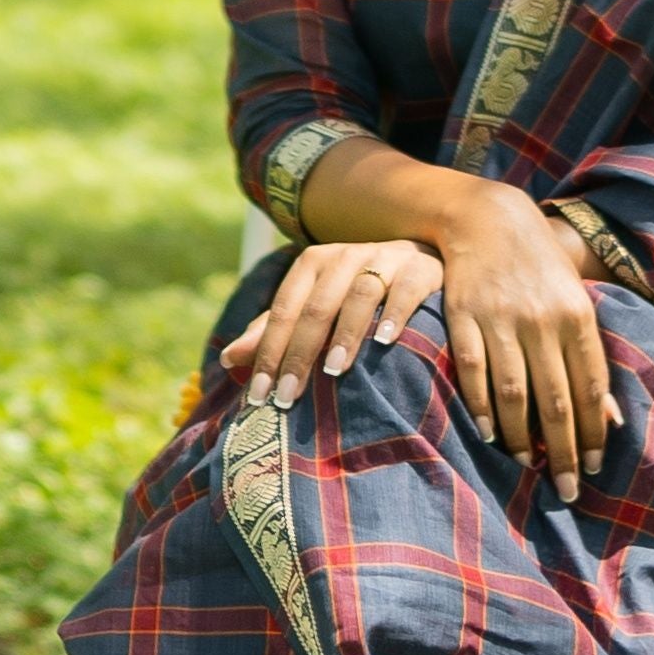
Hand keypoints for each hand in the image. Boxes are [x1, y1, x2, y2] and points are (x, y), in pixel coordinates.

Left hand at [222, 236, 443, 403]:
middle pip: (316, 307)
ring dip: (345, 333)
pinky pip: (406, 288)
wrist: (425, 260)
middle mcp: (345, 256)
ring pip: (359, 294)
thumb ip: (277, 330)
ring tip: (334, 371)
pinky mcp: (421, 267)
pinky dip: (394, 313)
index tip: (258, 395)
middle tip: (288, 398)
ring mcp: (385, 258)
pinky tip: (385, 340)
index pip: (284, 309)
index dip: (268, 351)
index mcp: (314, 263)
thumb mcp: (317, 306)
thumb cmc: (359, 293)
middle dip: (299, 354)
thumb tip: (227, 358)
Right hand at [434, 184, 613, 506]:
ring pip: (513, 392)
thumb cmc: (542, 270)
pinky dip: (480, 406)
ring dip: (520, 436)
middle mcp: (543, 320)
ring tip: (526, 467)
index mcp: (578, 317)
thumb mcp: (575, 304)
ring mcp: (502, 318)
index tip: (594, 470)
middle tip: (567, 491)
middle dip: (562, 452)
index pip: (590, 389)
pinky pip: (474, 370)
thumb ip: (590, 358)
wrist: (490, 220)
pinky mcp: (464, 315)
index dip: (593, 434)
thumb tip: (612, 419)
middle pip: (555, 401)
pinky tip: (488, 433)